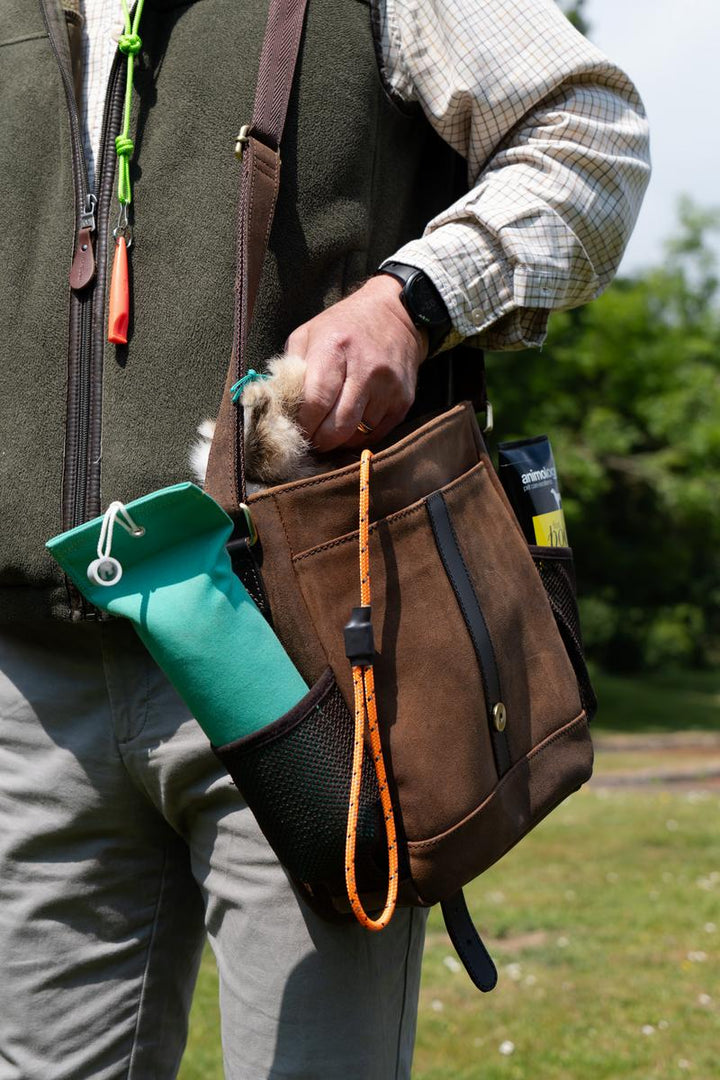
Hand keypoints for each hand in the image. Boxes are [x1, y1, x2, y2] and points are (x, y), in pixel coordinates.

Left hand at [287, 275, 427, 452]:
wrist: (398, 314)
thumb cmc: (345, 326)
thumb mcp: (310, 333)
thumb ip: (292, 367)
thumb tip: (280, 405)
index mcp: (335, 348)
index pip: (315, 402)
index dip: (303, 423)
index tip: (295, 428)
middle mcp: (365, 369)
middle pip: (338, 427)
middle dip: (320, 440)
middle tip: (311, 439)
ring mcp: (388, 388)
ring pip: (357, 435)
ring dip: (340, 439)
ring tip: (330, 429)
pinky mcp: (404, 401)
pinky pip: (377, 434)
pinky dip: (360, 436)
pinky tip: (351, 425)